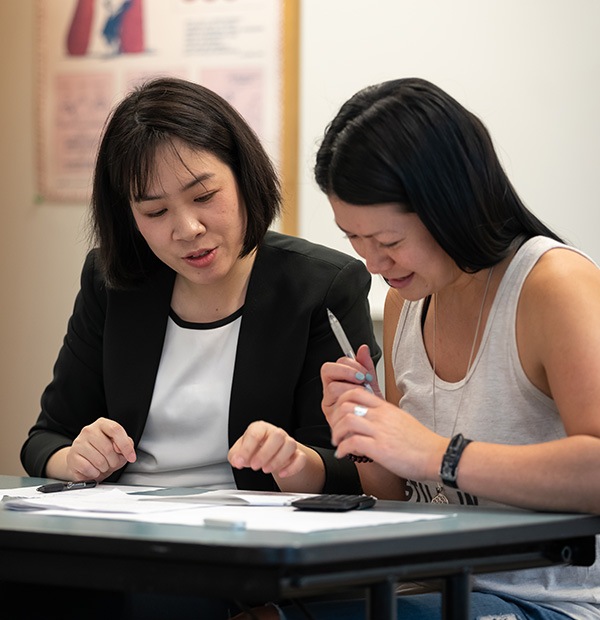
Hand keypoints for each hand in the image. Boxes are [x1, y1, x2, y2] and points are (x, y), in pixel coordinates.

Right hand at [62, 418, 135, 481]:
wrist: (83, 463)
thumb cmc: (103, 454)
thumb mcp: (119, 448)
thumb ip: (126, 444)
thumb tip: (122, 449)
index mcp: (102, 424)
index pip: (116, 430)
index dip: (125, 445)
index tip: (131, 457)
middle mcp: (89, 430)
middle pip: (108, 448)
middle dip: (114, 461)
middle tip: (112, 463)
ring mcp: (78, 442)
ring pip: (99, 460)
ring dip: (104, 468)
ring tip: (102, 466)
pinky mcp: (72, 456)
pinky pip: (88, 468)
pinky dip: (94, 473)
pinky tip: (94, 470)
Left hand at [228, 421, 306, 478]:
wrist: (269, 451)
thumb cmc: (255, 449)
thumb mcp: (240, 451)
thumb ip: (235, 455)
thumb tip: (237, 461)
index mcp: (260, 428)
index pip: (255, 433)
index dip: (247, 449)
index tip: (240, 461)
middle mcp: (276, 433)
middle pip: (277, 435)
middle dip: (265, 453)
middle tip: (255, 466)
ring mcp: (287, 442)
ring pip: (290, 444)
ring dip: (278, 460)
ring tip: (266, 469)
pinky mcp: (297, 454)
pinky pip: (300, 458)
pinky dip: (292, 467)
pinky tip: (282, 474)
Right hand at [321, 344, 381, 424]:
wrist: (377, 431)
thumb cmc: (373, 410)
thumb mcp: (372, 385)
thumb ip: (367, 367)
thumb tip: (363, 348)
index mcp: (338, 381)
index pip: (334, 363)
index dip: (349, 364)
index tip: (365, 373)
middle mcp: (330, 391)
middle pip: (327, 370)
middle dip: (348, 372)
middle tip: (363, 380)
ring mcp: (330, 404)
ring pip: (332, 386)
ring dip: (351, 389)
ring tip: (364, 397)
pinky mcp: (331, 417)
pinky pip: (336, 404)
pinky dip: (352, 403)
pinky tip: (362, 406)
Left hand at [329, 387, 446, 481]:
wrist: (436, 456)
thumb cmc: (421, 442)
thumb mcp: (401, 419)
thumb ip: (384, 415)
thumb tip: (370, 416)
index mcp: (385, 408)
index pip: (356, 391)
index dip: (341, 400)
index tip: (339, 412)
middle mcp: (381, 416)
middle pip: (346, 404)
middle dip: (335, 417)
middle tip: (335, 428)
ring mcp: (380, 431)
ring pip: (347, 421)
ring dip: (337, 432)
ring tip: (338, 442)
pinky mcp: (380, 448)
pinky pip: (353, 443)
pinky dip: (343, 448)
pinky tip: (343, 453)